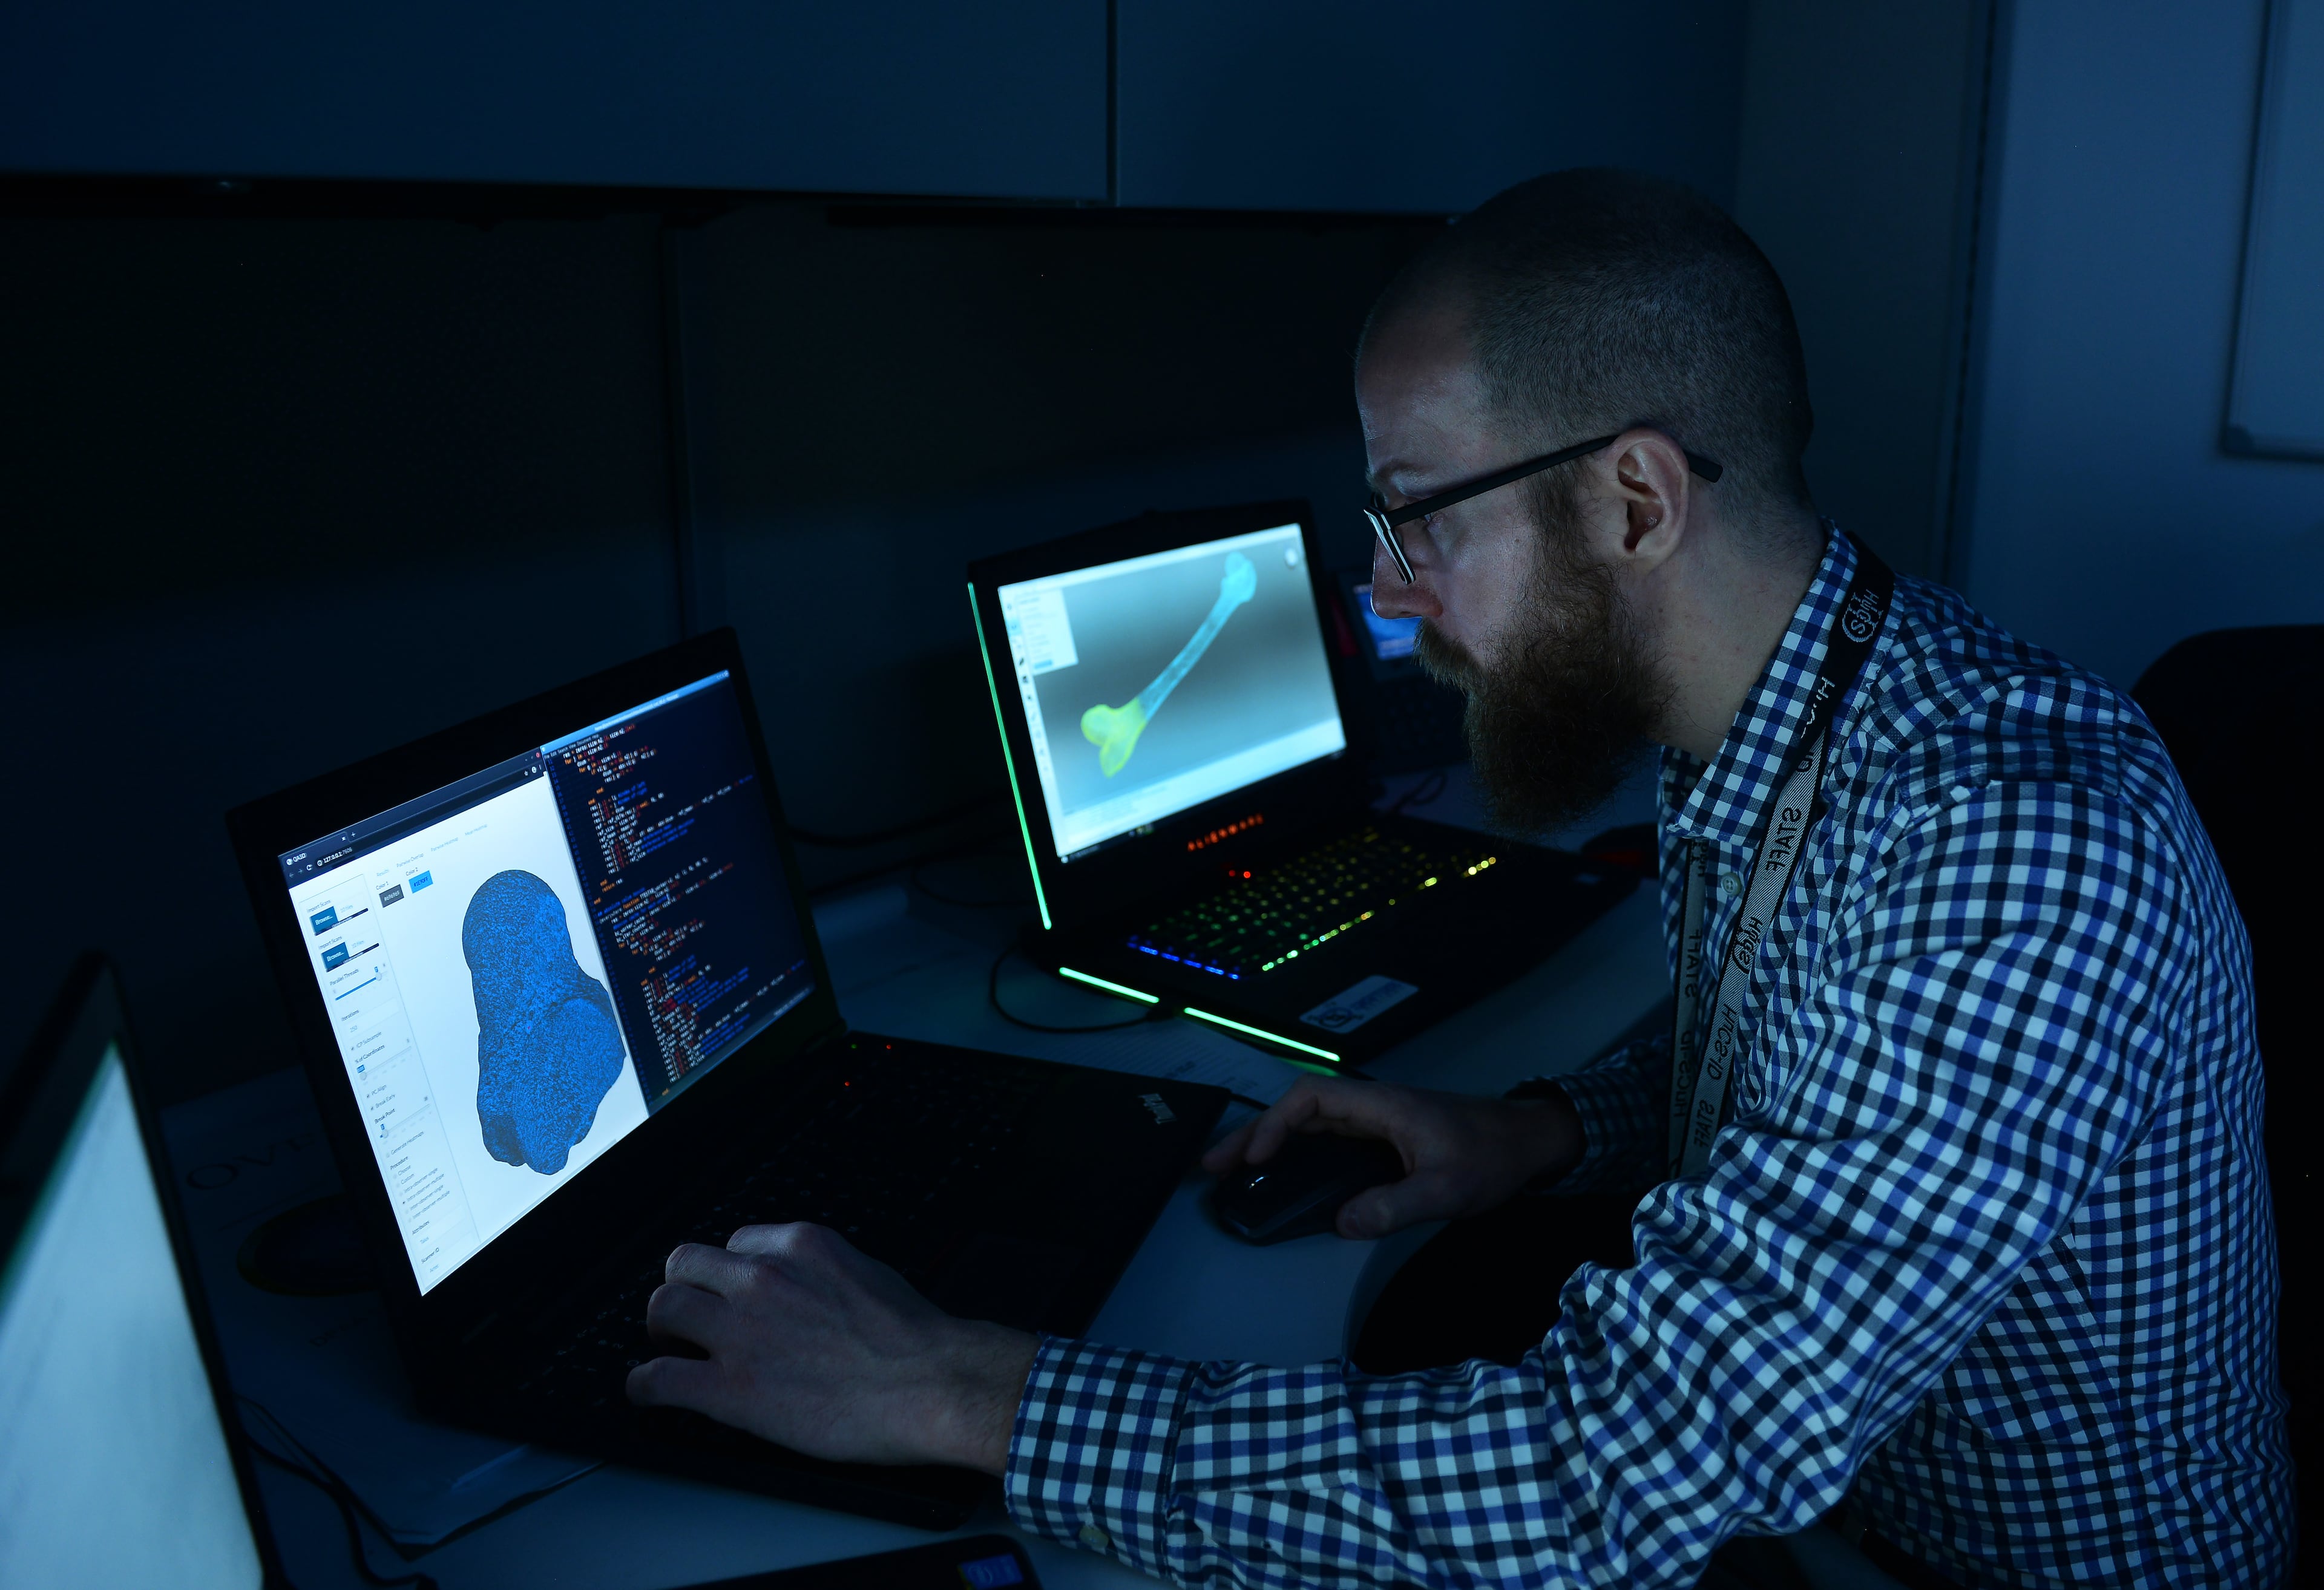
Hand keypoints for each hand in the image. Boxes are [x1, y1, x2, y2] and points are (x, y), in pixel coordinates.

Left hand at [625, 1223, 1036, 1473]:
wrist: (930, 1384)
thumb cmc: (913, 1339)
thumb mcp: (866, 1272)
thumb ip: (821, 1272)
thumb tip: (805, 1286)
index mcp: (798, 1246)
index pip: (734, 1243)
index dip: (728, 1273)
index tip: (730, 1293)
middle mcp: (761, 1278)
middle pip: (684, 1265)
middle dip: (684, 1290)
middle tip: (690, 1317)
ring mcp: (740, 1332)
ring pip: (662, 1307)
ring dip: (659, 1329)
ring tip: (668, 1347)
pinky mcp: (729, 1388)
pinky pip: (656, 1377)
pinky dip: (643, 1385)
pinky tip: (649, 1391)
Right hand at [1202, 1076, 1581, 1238]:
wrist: (1530, 1143)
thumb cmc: (1493, 1157)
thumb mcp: (1447, 1188)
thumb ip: (1395, 1206)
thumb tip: (1341, 1224)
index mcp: (1381, 1106)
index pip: (1312, 1099)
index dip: (1276, 1125)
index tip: (1256, 1159)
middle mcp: (1372, 1108)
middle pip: (1299, 1111)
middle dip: (1254, 1135)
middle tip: (1213, 1168)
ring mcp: (1377, 1124)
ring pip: (1310, 1126)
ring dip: (1271, 1145)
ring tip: (1233, 1173)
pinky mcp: (1384, 1141)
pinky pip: (1329, 1142)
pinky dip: (1297, 1156)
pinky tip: (1283, 1180)